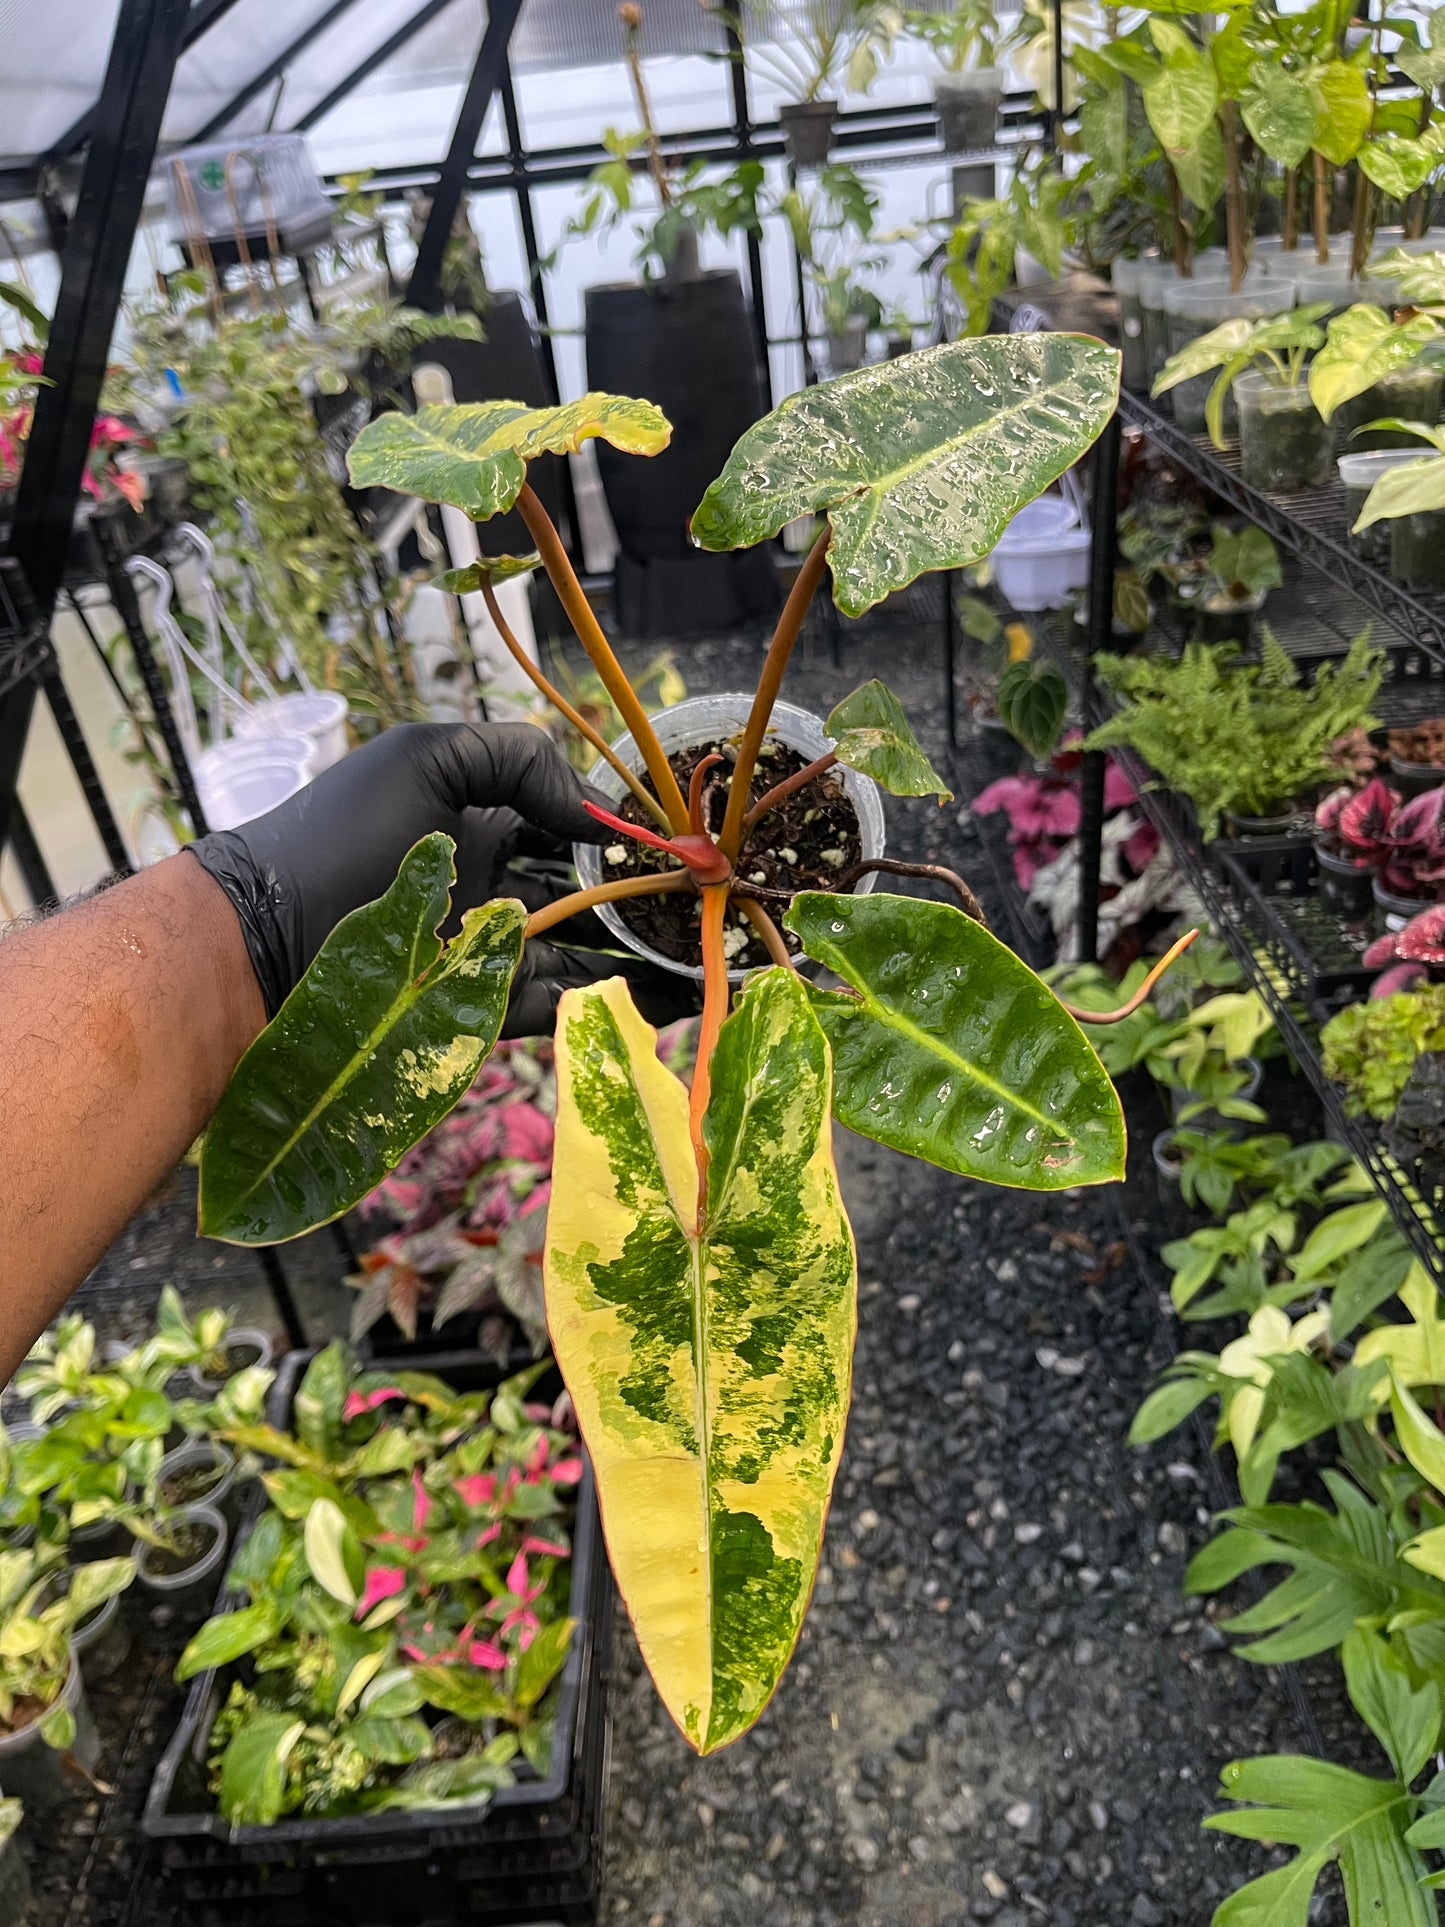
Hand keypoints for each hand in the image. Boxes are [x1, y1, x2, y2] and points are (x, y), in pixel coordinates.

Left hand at [189, 721, 698, 1033]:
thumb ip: (517, 758)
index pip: (572, 820)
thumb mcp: (425, 758)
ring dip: (644, 953)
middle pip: (590, 890)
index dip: (625, 830)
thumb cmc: (338, 835)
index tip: (680, 840)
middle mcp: (493, 882)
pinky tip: (665, 995)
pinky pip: (559, 1005)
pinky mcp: (481, 1008)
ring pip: (586, 950)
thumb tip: (596, 811)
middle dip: (648, 896)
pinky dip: (611, 1002)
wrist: (264, 940)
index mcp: (481, 817)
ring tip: (706, 954)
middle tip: (708, 903)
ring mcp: (489, 949)